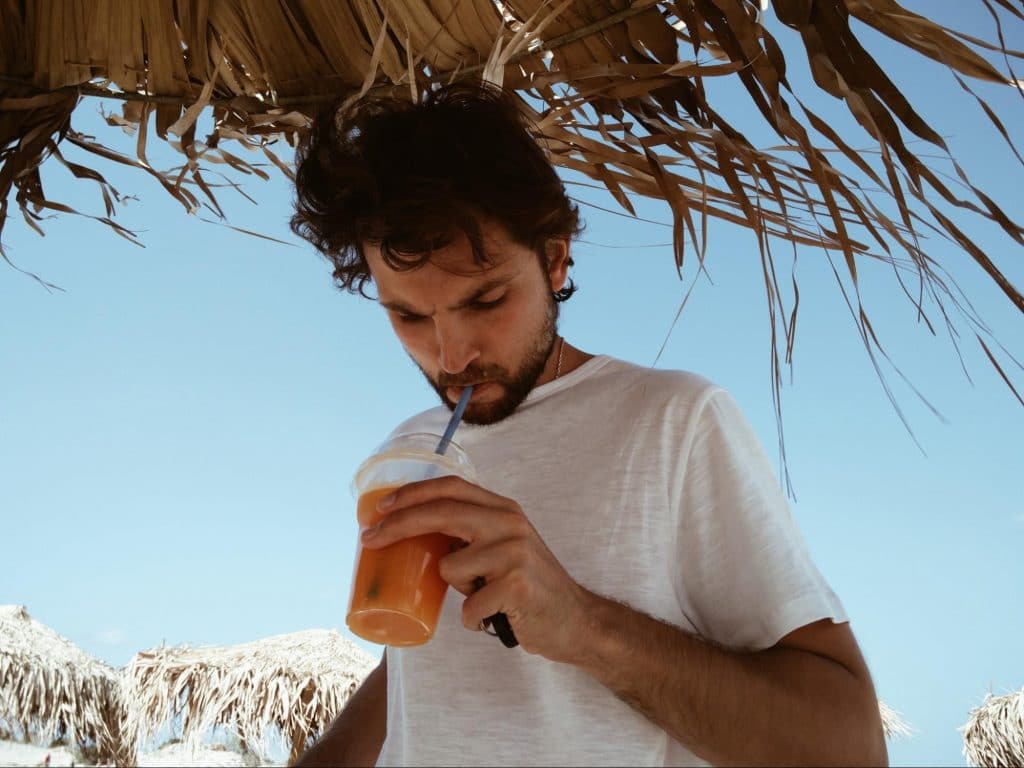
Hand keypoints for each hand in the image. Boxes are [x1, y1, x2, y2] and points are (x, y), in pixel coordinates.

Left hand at [361, 474, 592, 662]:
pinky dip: (473, 619)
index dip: (411, 493)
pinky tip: (495, 617)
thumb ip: (471, 532)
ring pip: (449, 568)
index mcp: (503, 509)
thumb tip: (413, 533)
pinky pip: (467, 607)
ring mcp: (514, 553)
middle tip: (370, 539)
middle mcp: (509, 523)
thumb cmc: (529, 586)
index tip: (380, 508)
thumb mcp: (504, 545)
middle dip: (398, 524)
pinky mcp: (516, 585)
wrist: (576, 620)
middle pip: (440, 513)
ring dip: (458, 591)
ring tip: (485, 596)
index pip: (450, 487)